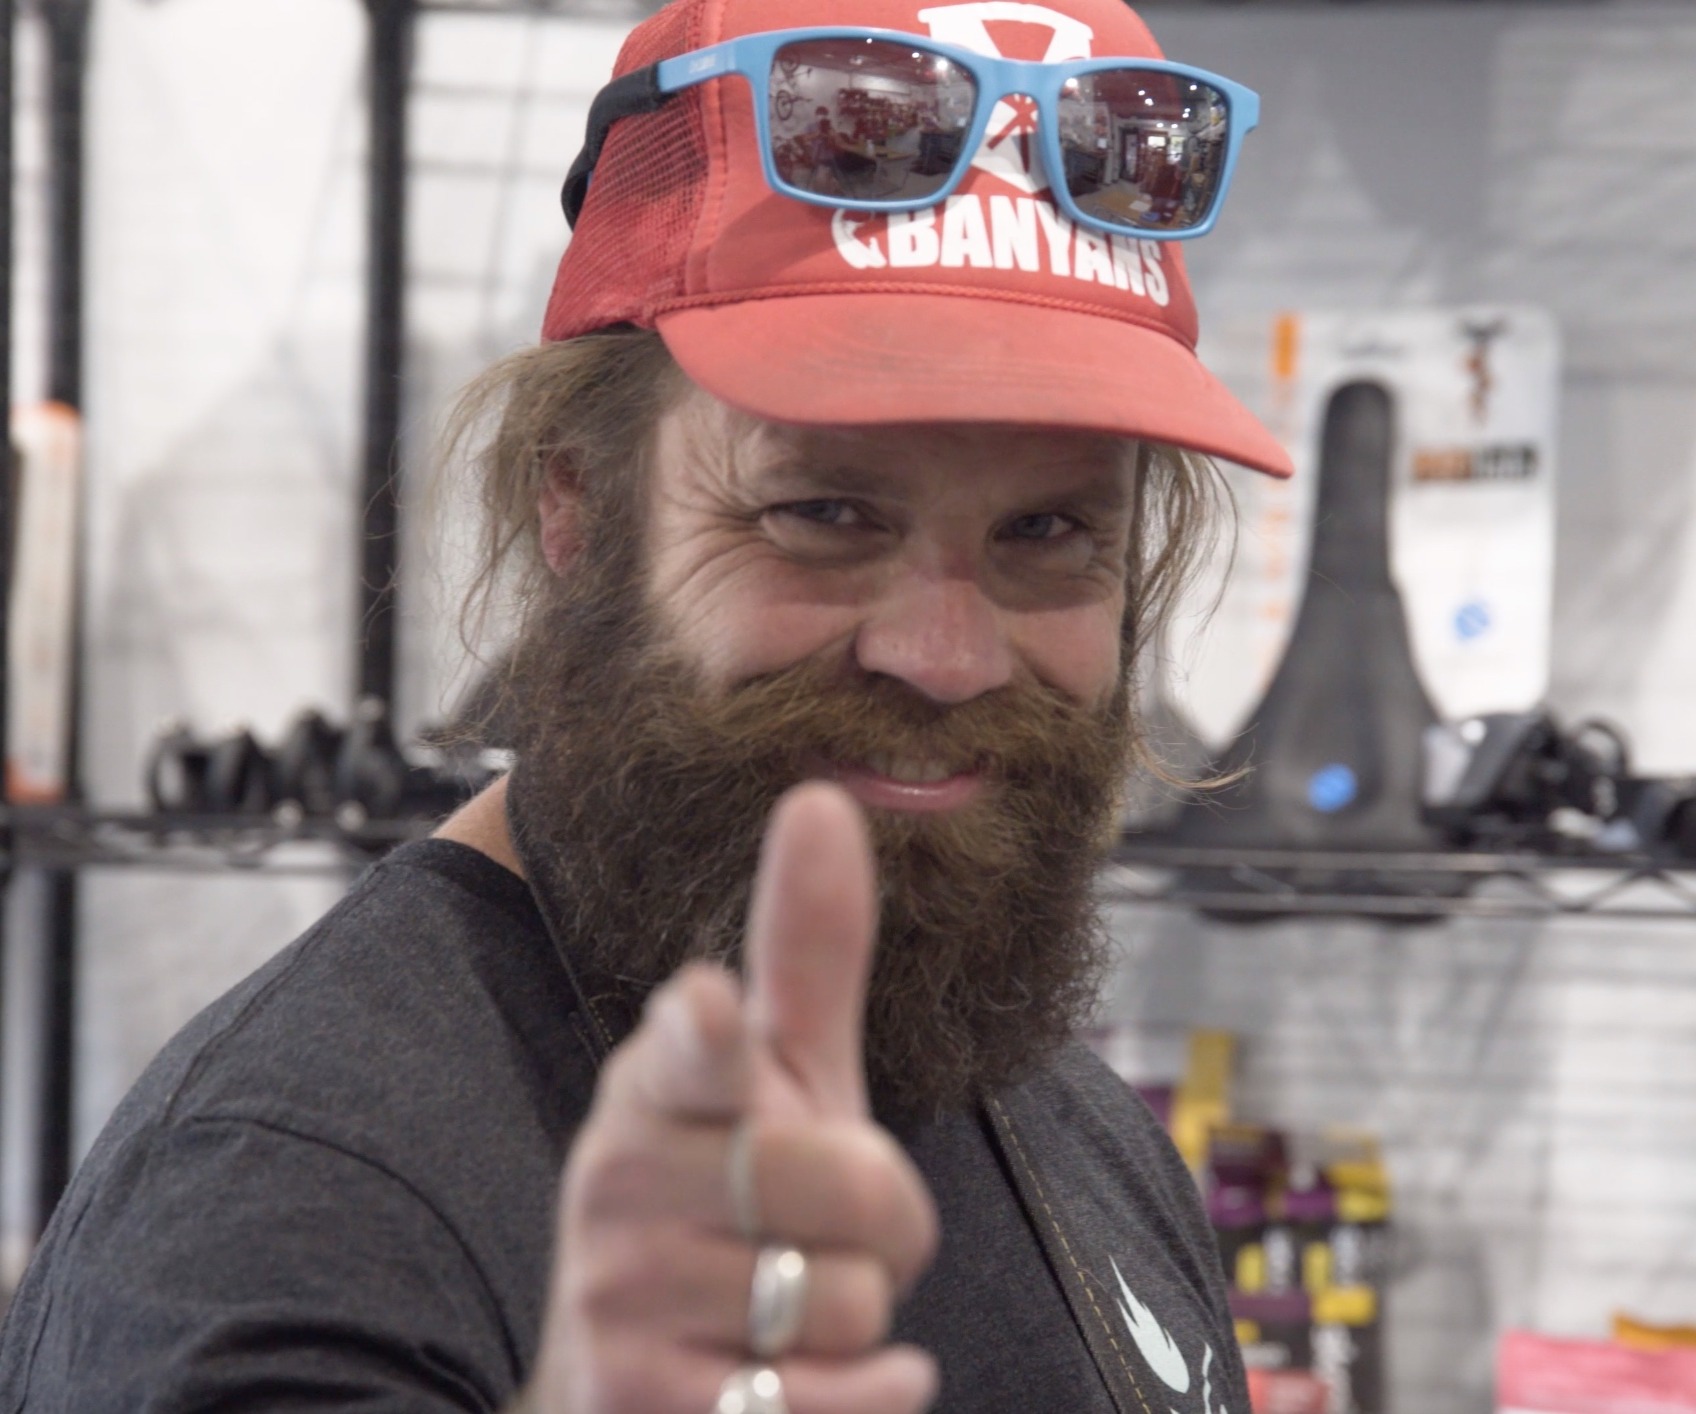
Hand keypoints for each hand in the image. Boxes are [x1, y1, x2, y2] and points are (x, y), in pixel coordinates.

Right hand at [527, 782, 940, 1413]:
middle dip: (889, 1219)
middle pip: (852, 1179)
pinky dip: (867, 1394)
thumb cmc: (725, 1208)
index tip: (713, 1011)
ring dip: (863, 1315)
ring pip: (850, 1294)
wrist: (627, 1384)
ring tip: (797, 1310)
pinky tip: (813, 1380)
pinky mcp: (643, 1406)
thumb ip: (808, 952)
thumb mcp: (777, 1078)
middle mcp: (619, 1179)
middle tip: (834, 1231)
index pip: (690, 1048)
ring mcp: (620, 1298)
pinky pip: (833, 1398)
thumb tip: (824, 795)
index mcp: (658, 1081)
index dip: (707, 1034)